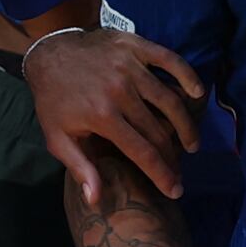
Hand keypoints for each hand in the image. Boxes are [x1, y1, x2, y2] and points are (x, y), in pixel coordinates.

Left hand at [30, 23, 207, 203]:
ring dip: (186, 125)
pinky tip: (197, 93)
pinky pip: (170, 61)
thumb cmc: (54, 100)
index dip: (162, 174)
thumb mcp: (57, 138)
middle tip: (180, 170)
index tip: (175, 190)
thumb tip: (95, 200)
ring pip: (170, 100)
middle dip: (173, 156)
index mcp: (102, 116)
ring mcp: (130, 67)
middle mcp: (120, 92)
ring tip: (192, 143)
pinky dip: (187, 76)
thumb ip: (79, 167)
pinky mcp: (136, 46)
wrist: (48, 53)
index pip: (142, 152)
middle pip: (159, 130)